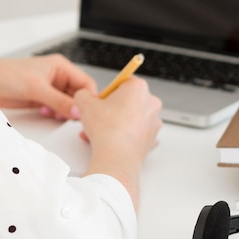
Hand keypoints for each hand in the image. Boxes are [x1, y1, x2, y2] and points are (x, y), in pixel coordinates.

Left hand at [0, 56, 96, 118]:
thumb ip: (60, 101)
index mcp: (60, 66)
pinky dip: (54, 113)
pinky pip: (56, 108)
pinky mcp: (40, 98)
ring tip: (54, 113)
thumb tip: (78, 111)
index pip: (85, 82)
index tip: (87, 112)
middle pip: (78, 95)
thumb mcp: (37, 89)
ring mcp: (49, 88)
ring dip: (63, 111)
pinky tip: (44, 112)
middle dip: (75, 107)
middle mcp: (57, 76)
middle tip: (71, 117)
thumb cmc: (5, 75)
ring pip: (67, 103)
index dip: (88, 98)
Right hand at [74, 77, 162, 208]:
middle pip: (128, 100)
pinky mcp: (152, 138)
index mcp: (139, 88)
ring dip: (116, 123)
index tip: (101, 100)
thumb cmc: (107, 129)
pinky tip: (110, 141)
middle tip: (99, 116)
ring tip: (99, 131)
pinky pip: (136, 133)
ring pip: (132, 118)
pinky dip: (124, 136)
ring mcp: (154, 122)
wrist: (117, 157)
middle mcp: (151, 103)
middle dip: (112, 109)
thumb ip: (84, 94)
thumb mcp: (85, 103)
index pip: (123, 82)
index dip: (108, 91)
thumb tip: (84, 96)